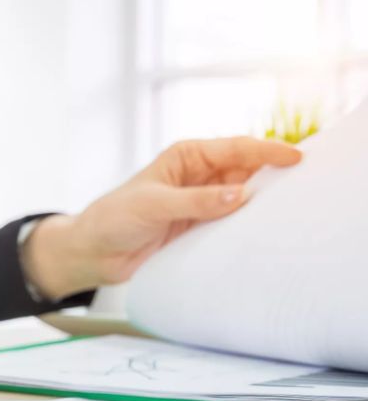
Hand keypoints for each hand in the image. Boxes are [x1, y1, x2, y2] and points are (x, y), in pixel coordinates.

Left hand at [23, 137, 302, 298]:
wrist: (95, 252)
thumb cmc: (115, 217)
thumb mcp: (153, 205)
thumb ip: (196, 202)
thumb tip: (240, 196)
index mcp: (187, 156)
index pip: (236, 148)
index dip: (268, 151)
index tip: (296, 158)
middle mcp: (199, 175)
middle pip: (248, 171)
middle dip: (274, 176)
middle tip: (305, 186)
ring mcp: (203, 202)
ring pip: (245, 198)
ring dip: (264, 203)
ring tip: (292, 211)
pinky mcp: (202, 227)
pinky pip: (234, 223)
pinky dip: (249, 225)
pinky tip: (267, 232)